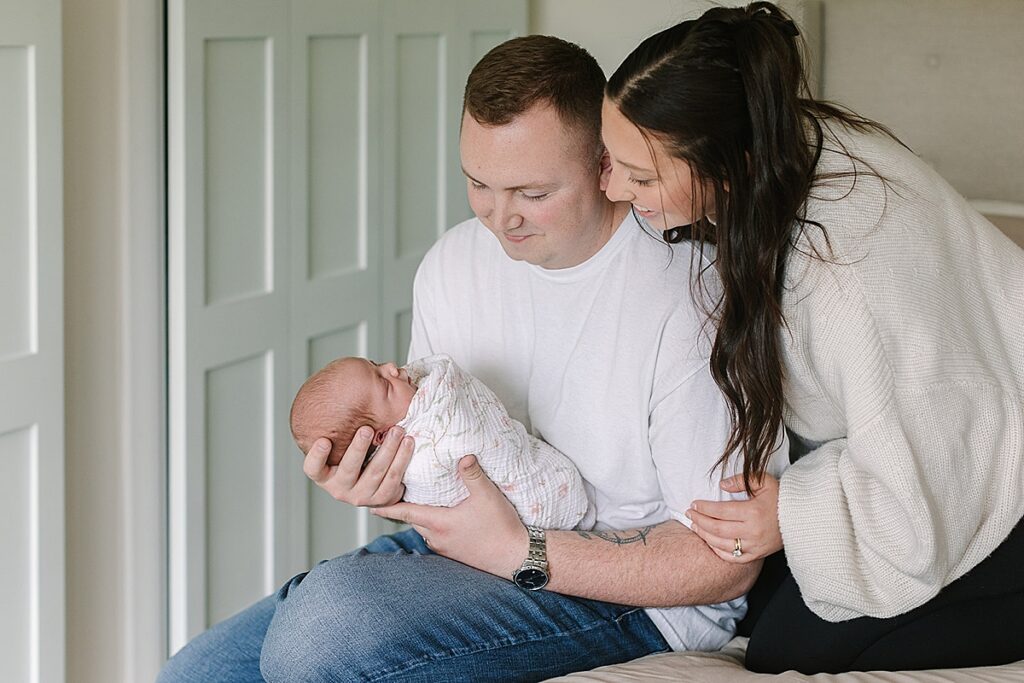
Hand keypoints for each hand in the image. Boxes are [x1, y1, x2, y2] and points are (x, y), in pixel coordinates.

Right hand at [303, 426, 414, 506]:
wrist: (376, 483)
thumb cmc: (356, 457)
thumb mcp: (343, 445)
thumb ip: (342, 427)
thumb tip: (353, 390)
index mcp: (325, 475)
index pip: (313, 469)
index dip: (316, 457)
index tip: (323, 440)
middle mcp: (340, 489)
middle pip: (348, 469)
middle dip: (359, 448)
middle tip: (366, 429)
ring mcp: (360, 496)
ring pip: (376, 472)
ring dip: (388, 449)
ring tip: (397, 431)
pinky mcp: (381, 499)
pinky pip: (394, 478)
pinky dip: (402, 459)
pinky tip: (407, 443)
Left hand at [372, 455, 528, 576]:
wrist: (518, 558)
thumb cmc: (502, 528)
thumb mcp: (487, 496)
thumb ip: (473, 474)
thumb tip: (463, 455)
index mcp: (439, 523)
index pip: (405, 512)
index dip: (386, 506)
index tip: (368, 502)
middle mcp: (437, 538)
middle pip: (413, 520)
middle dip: (403, 508)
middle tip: (395, 493)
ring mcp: (446, 548)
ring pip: (425, 529)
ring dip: (421, 517)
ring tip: (421, 502)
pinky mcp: (456, 554)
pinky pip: (438, 537)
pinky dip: (435, 526)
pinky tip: (445, 518)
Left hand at [686, 473, 781, 562]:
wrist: (802, 518)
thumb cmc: (781, 497)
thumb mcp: (764, 481)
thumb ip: (741, 480)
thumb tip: (722, 485)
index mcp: (753, 512)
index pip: (721, 511)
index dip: (704, 508)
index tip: (694, 504)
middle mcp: (752, 531)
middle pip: (717, 528)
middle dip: (699, 521)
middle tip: (689, 514)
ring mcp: (755, 546)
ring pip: (722, 544)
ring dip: (705, 535)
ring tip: (694, 526)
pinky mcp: (757, 555)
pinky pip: (733, 558)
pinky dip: (718, 551)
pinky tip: (710, 542)